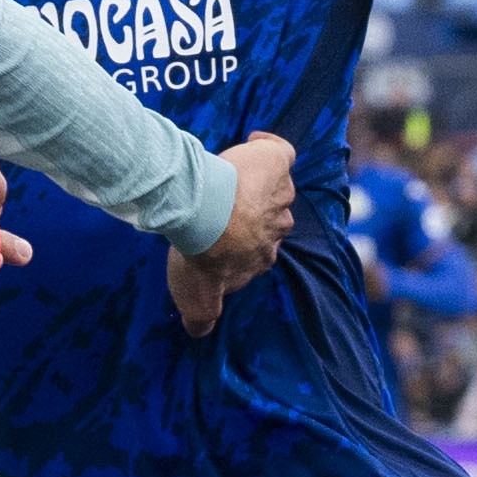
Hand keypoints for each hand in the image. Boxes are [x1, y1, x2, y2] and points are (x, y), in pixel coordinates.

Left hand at [167, 131, 295, 336]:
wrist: (201, 210)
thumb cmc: (200, 251)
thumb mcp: (196, 295)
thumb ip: (201, 313)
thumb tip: (199, 332)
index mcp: (263, 257)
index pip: (255, 252)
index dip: (236, 245)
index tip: (215, 240)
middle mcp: (278, 227)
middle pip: (269, 220)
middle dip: (249, 215)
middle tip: (220, 207)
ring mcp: (280, 193)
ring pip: (272, 189)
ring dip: (253, 184)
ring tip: (226, 177)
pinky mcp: (275, 162)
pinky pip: (280, 152)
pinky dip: (268, 147)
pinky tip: (252, 144)